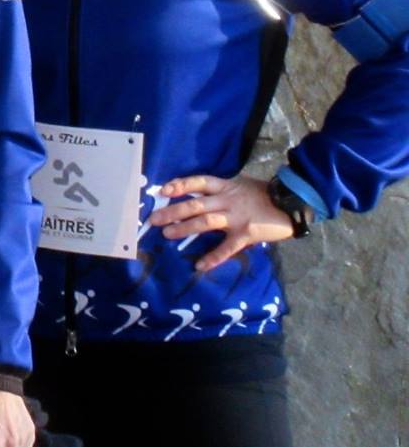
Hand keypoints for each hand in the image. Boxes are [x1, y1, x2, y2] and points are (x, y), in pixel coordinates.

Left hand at [148, 173, 292, 271]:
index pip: (198, 182)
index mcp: (226, 186)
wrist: (292, 204)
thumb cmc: (265, 195)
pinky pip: (228, 247)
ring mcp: (237, 217)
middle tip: (154, 219)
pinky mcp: (247, 233)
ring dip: (185, 228)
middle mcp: (228, 200)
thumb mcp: (241, 186)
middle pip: (195, 204)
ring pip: (205, 221)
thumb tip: (200, 196)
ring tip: (167, 234)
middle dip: (172, 211)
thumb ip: (223, 190)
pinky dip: (214, 257)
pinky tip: (200, 265)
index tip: (163, 190)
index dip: (180, 185)